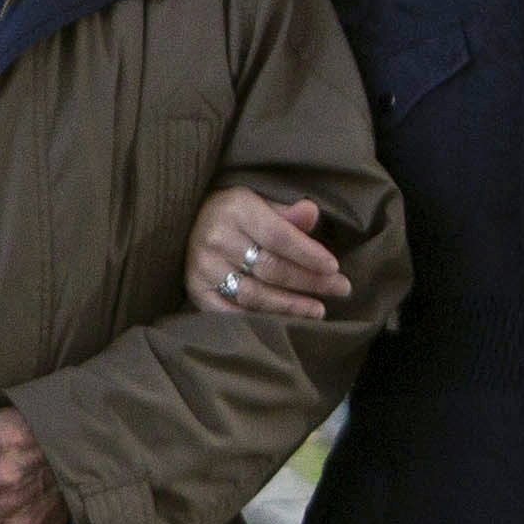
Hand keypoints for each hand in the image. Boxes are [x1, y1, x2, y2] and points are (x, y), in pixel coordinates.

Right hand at [186, 186, 343, 322]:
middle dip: (310, 281)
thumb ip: (285, 212)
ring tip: (318, 310)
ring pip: (255, 293)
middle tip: (340, 289)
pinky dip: (261, 318)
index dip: (308, 254)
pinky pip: (233, 311)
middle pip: (271, 267)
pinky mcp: (197, 291)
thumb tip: (311, 213)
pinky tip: (285, 321)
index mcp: (235, 209)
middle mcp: (217, 238)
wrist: (183, 223)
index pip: (279, 237)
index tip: (334, 267)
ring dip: (290, 305)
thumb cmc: (231, 214)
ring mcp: (204, 268)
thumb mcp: (258, 202)